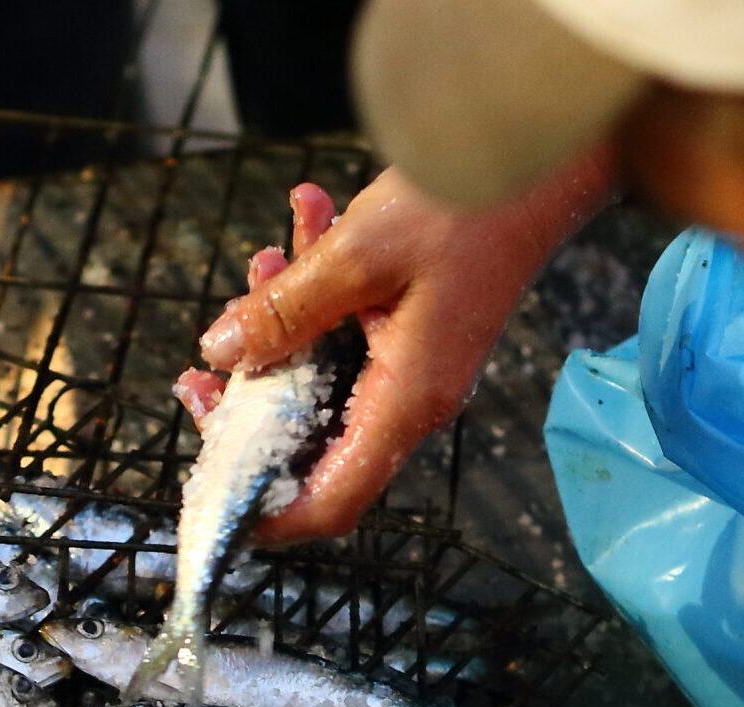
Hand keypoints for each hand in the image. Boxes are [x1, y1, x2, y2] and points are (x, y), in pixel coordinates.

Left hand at [181, 157, 611, 541]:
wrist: (541, 155)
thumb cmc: (466, 202)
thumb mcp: (356, 254)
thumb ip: (284, 311)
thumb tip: (220, 354)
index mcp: (404, 402)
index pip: (330, 503)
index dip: (267, 514)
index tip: (213, 489)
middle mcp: (410, 399)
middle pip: (310, 443)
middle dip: (249, 403)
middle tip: (202, 367)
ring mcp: (413, 367)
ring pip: (320, 378)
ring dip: (281, 327)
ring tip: (264, 256)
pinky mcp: (413, 331)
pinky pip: (346, 335)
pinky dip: (316, 294)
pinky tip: (307, 222)